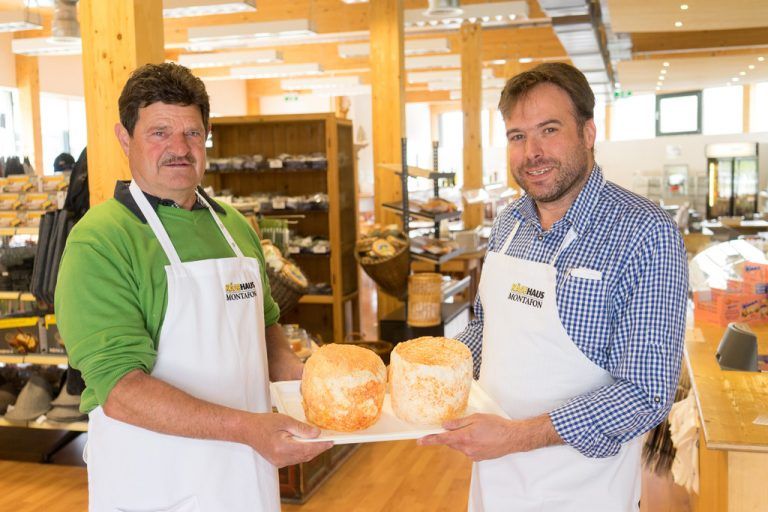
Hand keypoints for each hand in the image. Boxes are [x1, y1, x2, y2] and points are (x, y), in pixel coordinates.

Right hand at [243, 412, 332, 467]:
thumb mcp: (284, 420)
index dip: (321, 445)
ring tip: (322, 442)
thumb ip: (301, 428)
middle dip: (319, 448)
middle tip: (330, 441)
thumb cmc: (264, 423)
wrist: (247, 430)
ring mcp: (279, 462)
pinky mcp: (278, 462)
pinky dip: (303, 452)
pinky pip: (295, 459)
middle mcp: (281, 458)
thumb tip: (317, 433)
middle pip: (306, 455)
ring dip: (312, 451)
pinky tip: (308, 445)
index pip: (307, 448)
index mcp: (282, 447)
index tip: (332, 441)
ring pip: (301, 458)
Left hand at [418, 413, 560, 461]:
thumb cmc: (496, 425)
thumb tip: (445, 425)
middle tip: (463, 426)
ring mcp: (473, 455)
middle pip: (451, 443)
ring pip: (460, 446)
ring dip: (463, 439)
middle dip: (452, 435)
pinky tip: (481, 438)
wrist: (512, 438)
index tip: (419, 441)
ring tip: (478, 431)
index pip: (442, 439)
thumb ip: (459, 423)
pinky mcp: (478, 458)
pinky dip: (470, 444)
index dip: (430, 440)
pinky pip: (468, 450)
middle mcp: (467, 449)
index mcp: (465, 437)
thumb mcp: (476, 418)